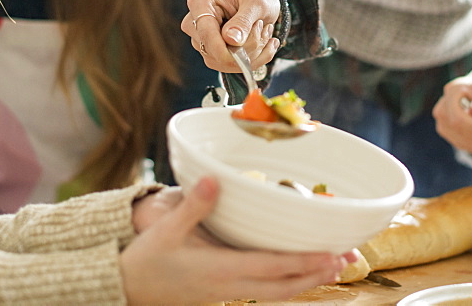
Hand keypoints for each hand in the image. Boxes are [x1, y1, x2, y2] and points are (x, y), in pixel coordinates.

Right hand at [121, 176, 353, 304]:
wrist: (124, 290)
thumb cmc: (144, 261)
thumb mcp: (165, 230)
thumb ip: (192, 205)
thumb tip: (213, 178)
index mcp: (219, 270)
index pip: (271, 268)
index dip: (303, 262)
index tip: (330, 253)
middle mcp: (229, 286)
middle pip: (284, 287)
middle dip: (317, 274)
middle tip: (348, 259)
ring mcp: (228, 293)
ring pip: (277, 292)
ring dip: (307, 280)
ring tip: (334, 266)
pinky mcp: (224, 292)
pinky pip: (265, 290)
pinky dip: (288, 282)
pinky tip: (298, 270)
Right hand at [181, 0, 280, 72]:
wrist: (259, 7)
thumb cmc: (255, 0)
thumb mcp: (256, 3)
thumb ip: (244, 20)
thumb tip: (231, 40)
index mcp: (201, 3)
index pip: (206, 34)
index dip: (225, 50)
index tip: (245, 55)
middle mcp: (195, 24)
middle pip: (215, 51)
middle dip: (246, 47)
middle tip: (264, 28)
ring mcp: (201, 41)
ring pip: (223, 63)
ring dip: (252, 54)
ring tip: (265, 33)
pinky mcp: (211, 55)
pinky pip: (231, 68)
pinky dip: (253, 60)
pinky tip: (265, 45)